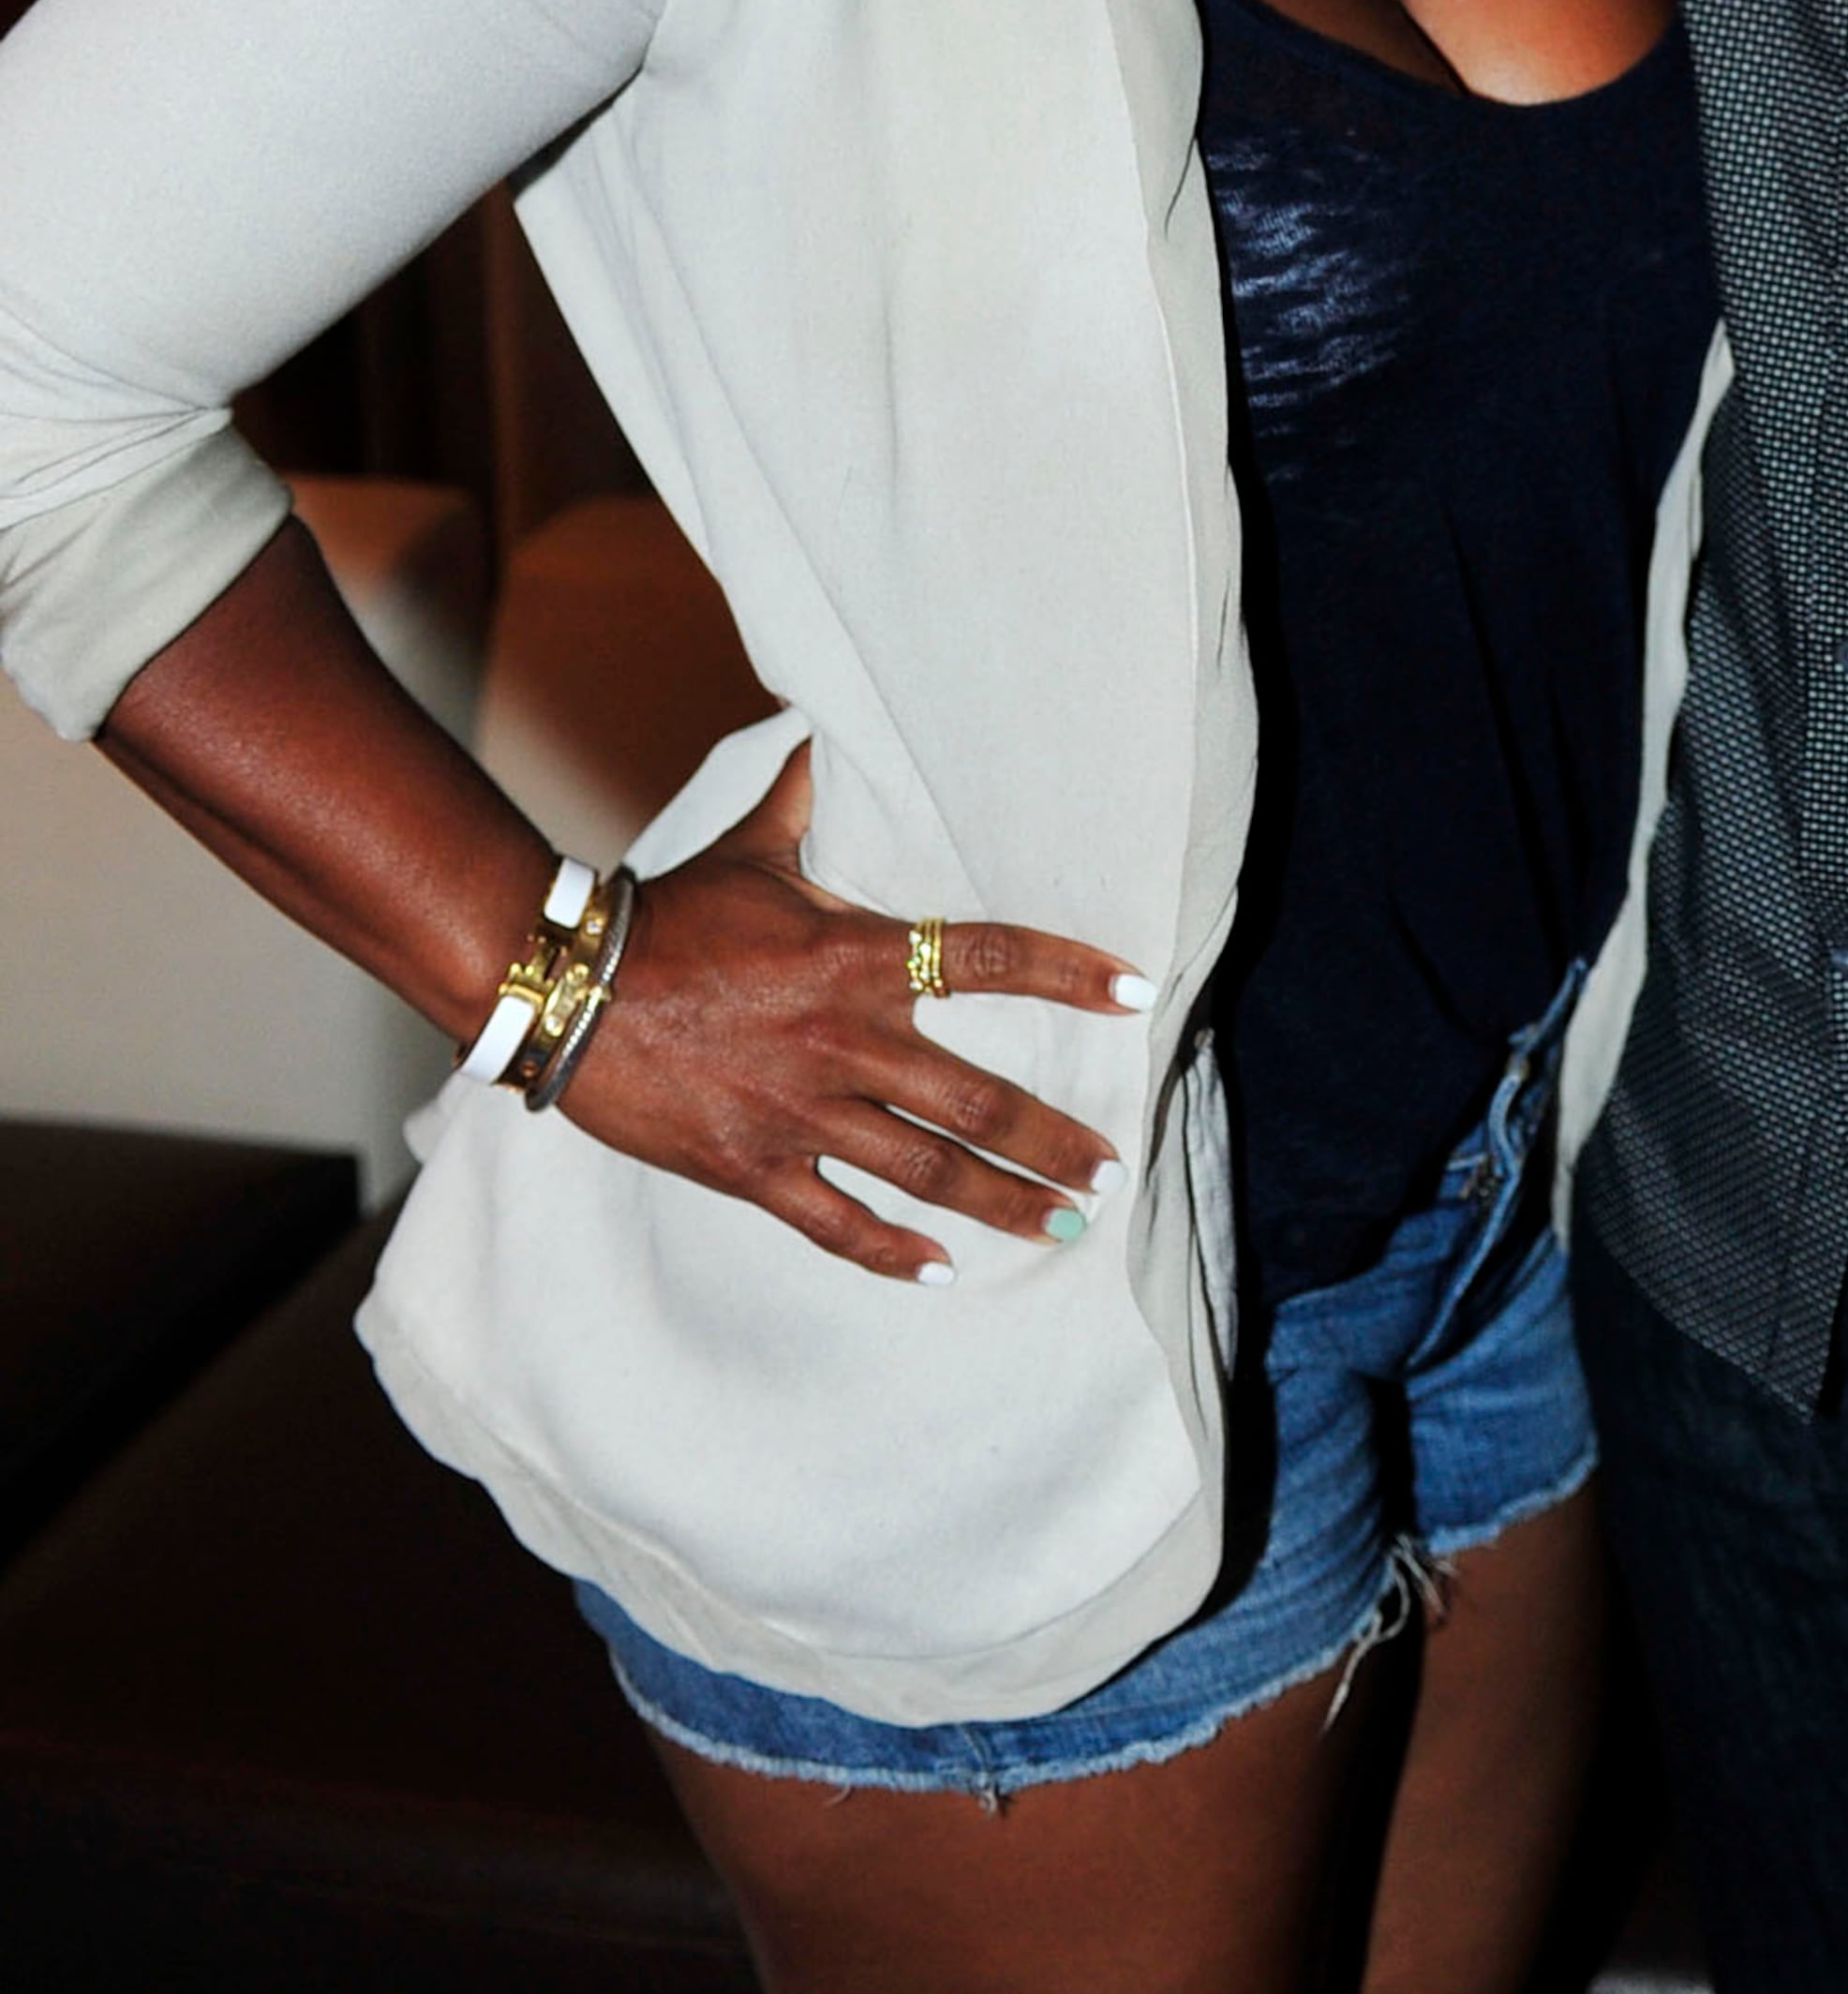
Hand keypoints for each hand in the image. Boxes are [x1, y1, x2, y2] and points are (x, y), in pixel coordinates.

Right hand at [559, 744, 1150, 1281]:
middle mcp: (845, 1040)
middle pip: (979, 1101)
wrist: (566, 990)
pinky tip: (940, 1270)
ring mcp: (801, 1113)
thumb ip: (803, 794)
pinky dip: (892, 1253)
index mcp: (856, 957)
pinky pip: (837, 1224)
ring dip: (1003, 1202)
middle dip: (1054, 1141)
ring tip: (1060, 1224)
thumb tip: (823, 723)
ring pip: (927, 1171)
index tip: (1136, 992)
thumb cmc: (667, 915)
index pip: (990, 959)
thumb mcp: (748, 849)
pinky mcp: (753, 1168)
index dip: (1069, 973)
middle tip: (1110, 1169)